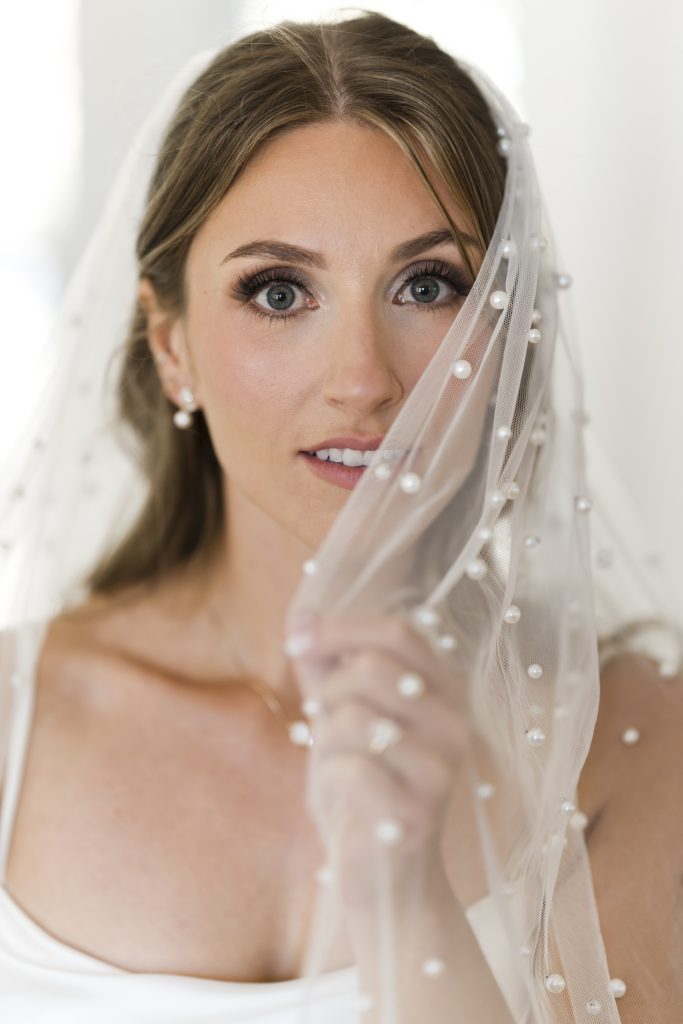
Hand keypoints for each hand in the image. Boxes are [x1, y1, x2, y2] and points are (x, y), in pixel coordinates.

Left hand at [286, 610, 470, 909]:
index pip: (400, 632)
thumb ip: (325, 664)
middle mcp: (457, 724)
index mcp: (447, 690)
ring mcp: (442, 770)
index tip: (297, 640)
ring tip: (340, 766)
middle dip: (329, 691)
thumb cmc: (363, 784)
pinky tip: (347, 801)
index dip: (340, 627)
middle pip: (372, 667)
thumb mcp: (343, 715)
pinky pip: (350, 768)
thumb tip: (299, 614)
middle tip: (325, 722)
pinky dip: (330, 780)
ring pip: (355, 716)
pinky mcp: (417, 813)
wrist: (382, 874)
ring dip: (327, 741)